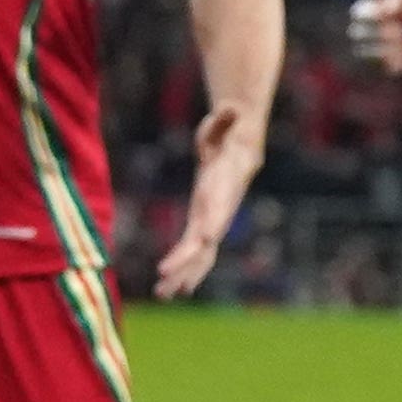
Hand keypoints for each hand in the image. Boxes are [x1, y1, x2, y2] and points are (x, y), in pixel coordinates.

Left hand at [154, 96, 263, 298]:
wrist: (239, 154)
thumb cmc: (226, 138)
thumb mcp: (220, 127)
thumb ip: (223, 121)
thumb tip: (231, 106)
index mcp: (219, 193)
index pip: (215, 214)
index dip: (209, 228)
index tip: (203, 242)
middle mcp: (217, 214)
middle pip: (203, 243)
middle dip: (186, 261)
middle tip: (165, 278)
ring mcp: (211, 224)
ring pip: (199, 257)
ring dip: (182, 276)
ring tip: (163, 295)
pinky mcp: (202, 227)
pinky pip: (194, 255)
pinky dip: (184, 271)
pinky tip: (172, 290)